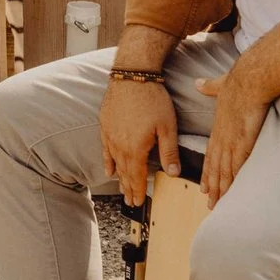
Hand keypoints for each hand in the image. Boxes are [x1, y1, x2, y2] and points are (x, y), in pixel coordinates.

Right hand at [99, 76, 179, 192]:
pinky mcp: (105, 126)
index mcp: (136, 149)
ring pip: (114, 163)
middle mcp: (119, 146)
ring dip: (119, 178)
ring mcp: (110, 136)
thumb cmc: (153, 99)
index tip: (138, 202)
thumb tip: (174, 174)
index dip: (138, 191)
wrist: (132, 76)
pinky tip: (109, 170)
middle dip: (128, 188)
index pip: (136, 176)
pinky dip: (108, 162)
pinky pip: (105, 150)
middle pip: (124, 173)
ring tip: (122, 190)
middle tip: (131, 202)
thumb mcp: (167, 127)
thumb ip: (169, 152)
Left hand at [194, 69, 272, 203]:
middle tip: (210, 202)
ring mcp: (231, 141)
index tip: (205, 183)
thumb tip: (199, 83)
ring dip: (221, 188)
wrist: (249, 80)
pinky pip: (237, 167)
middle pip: (215, 167)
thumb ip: (209, 87)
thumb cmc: (238, 81)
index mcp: (218, 126)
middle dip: (212, 186)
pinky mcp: (243, 143)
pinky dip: (233, 181)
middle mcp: (222, 137)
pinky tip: (232, 193)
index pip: (211, 153)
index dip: (207, 170)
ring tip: (218, 203)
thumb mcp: (218, 84)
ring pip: (223, 171)